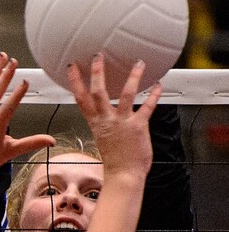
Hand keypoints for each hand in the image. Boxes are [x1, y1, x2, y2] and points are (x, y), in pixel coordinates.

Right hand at [67, 54, 160, 178]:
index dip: (75, 82)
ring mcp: (122, 122)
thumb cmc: (114, 160)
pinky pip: (147, 107)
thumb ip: (103, 122)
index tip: (72, 68)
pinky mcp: (138, 126)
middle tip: (98, 56)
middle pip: (98, 91)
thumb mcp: (101, 137)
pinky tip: (158, 85)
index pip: (80, 98)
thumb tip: (104, 112)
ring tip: (138, 64)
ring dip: (133, 77)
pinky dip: (154, 95)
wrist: (123, 175)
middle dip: (97, 72)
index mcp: (95, 122)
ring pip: (125, 94)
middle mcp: (106, 120)